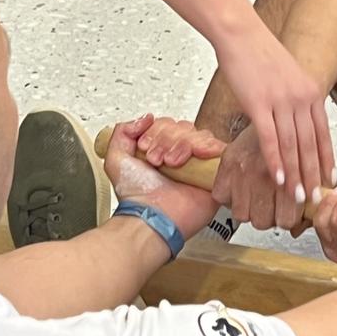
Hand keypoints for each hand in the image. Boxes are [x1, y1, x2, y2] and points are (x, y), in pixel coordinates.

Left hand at [100, 115, 218, 240]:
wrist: (151, 217)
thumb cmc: (136, 197)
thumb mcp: (116, 159)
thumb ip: (123, 131)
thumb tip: (145, 118)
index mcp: (160, 150)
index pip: (167, 124)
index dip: (156, 131)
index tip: (145, 147)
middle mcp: (180, 156)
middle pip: (183, 127)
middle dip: (167, 139)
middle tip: (157, 159)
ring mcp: (197, 165)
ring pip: (199, 135)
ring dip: (183, 145)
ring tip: (173, 164)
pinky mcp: (213, 174)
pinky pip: (219, 149)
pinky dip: (207, 148)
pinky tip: (194, 157)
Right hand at [210, 126, 308, 232]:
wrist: (268, 102)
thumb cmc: (286, 132)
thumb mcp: (305, 158)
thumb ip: (310, 185)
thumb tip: (312, 215)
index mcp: (289, 174)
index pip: (288, 219)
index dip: (289, 219)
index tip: (290, 212)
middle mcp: (264, 173)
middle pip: (264, 221)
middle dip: (270, 216)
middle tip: (273, 206)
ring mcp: (242, 170)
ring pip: (242, 215)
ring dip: (249, 210)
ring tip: (256, 199)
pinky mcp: (226, 165)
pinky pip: (222, 198)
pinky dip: (228, 197)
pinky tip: (239, 190)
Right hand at [212, 25, 334, 227]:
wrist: (241, 33)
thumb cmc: (260, 54)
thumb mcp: (289, 76)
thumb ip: (296, 100)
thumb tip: (298, 124)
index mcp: (311, 92)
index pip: (323, 134)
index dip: (327, 160)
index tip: (330, 180)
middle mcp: (300, 98)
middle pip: (310, 144)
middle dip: (313, 174)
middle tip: (315, 197)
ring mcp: (280, 100)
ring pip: (292, 145)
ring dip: (295, 174)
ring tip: (297, 196)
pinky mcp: (258, 103)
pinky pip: (269, 138)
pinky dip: (274, 161)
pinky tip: (278, 177)